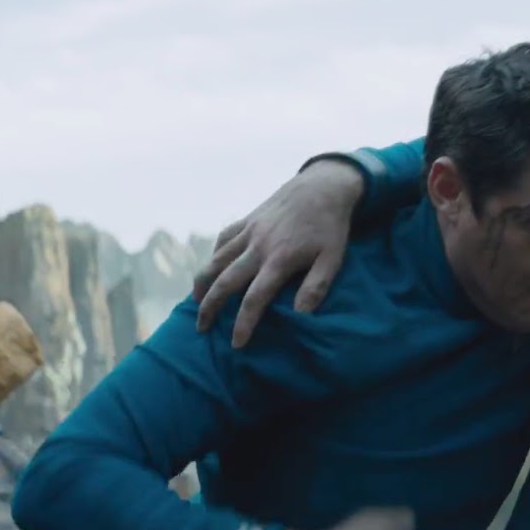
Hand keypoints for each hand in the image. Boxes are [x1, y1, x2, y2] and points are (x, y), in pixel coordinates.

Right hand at [193, 158, 363, 347]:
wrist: (323, 186)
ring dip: (203, 282)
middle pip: (225, 281)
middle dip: (210, 307)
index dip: (243, 323)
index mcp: (279, 259)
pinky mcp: (248, 219)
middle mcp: (258, 246)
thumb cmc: (331, 226)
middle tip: (201, 328)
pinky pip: (224, 238)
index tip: (236, 344)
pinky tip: (211, 266)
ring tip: (196, 302)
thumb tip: (301, 315)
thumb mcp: (333, 258)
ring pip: (217, 259)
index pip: (254, 298)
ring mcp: (249, 231)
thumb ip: (316, 287)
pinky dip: (214, 254)